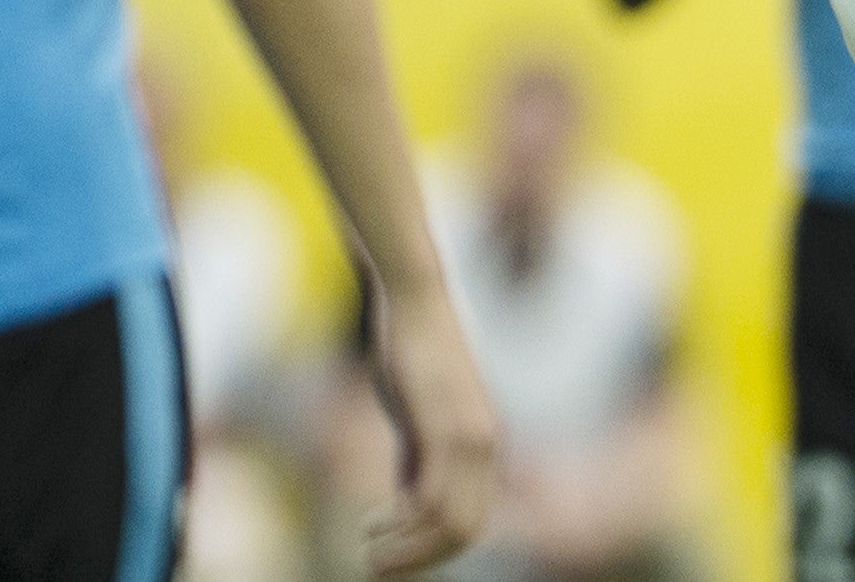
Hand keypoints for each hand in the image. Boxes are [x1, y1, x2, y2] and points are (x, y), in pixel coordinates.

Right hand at [363, 280, 500, 573]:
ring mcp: (472, 439)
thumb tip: (407, 505)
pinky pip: (433, 499)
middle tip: (375, 568)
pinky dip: (402, 525)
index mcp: (482, 446)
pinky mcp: (447, 428)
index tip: (389, 554)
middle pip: (465, 533)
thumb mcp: (415, 417)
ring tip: (368, 555)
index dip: (430, 550)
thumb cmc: (409, 352)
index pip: (470, 521)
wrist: (413, 299)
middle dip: (419, 560)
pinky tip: (371, 524)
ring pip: (451, 525)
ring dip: (406, 551)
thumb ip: (415, 459)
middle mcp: (486, 447)